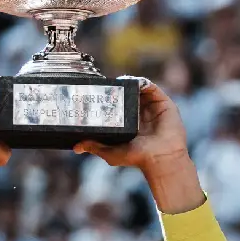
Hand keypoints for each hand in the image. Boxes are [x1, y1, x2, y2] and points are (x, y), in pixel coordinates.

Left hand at [72, 79, 187, 174]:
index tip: (100, 92)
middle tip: (110, 84)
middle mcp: (141, 114)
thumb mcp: (111, 152)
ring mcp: (153, 108)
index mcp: (129, 123)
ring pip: (140, 89)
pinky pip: (153, 88)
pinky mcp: (164, 104)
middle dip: (120, 88)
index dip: (110, 98)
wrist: (160, 159)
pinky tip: (135, 82)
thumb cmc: (137, 158)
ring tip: (121, 80)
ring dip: (130, 82)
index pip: (118, 105)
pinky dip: (143, 82)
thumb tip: (75, 147)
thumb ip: (94, 147)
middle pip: (129, 95)